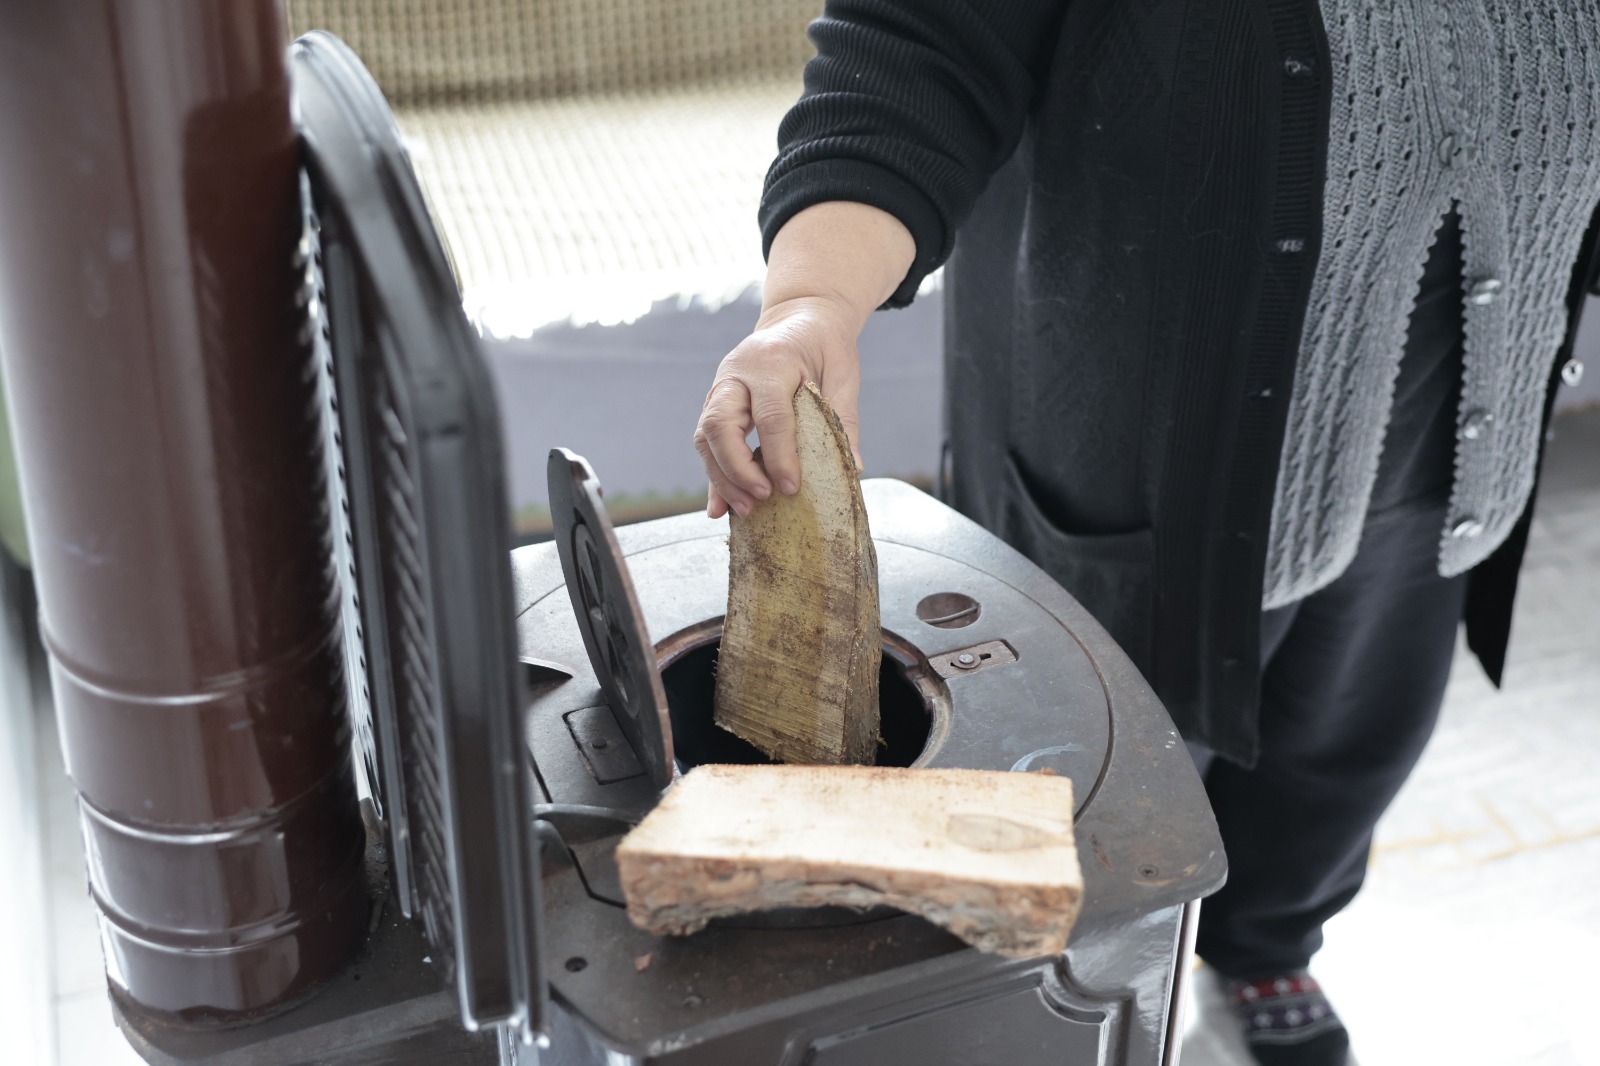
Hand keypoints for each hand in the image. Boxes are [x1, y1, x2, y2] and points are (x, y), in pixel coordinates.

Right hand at [694, 295, 862, 518]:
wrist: (799, 318)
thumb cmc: (824, 345)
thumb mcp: (843, 374)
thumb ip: (844, 418)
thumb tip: (852, 468)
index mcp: (772, 362)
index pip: (770, 415)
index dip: (779, 455)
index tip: (791, 488)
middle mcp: (736, 374)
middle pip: (721, 425)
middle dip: (738, 469)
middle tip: (763, 499)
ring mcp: (720, 388)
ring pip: (705, 436)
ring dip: (722, 478)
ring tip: (746, 512)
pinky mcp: (715, 404)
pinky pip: (707, 442)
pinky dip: (714, 476)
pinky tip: (720, 507)